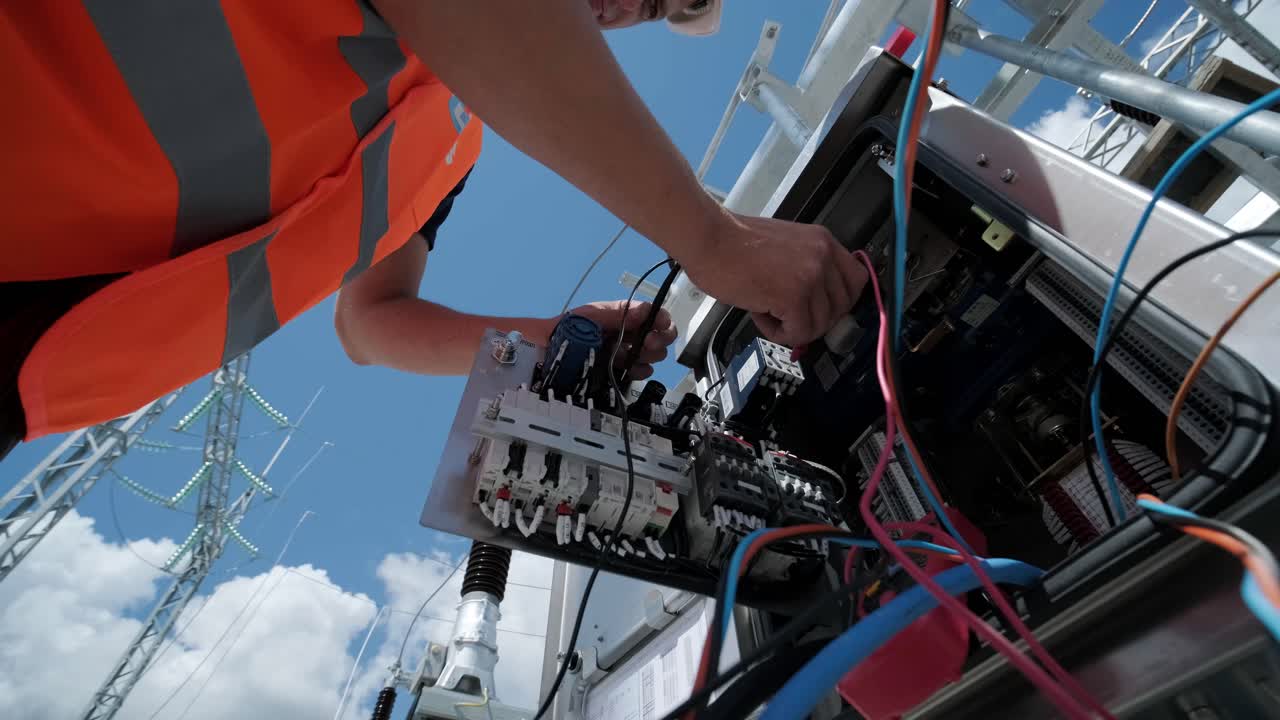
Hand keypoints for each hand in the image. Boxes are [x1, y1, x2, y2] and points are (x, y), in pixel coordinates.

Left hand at [567, 300, 677, 380]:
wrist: (548, 352)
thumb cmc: (565, 329)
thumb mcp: (588, 317)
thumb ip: (616, 314)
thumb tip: (644, 310)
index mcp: (620, 314)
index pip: (650, 312)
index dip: (659, 317)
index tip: (660, 324)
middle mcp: (627, 331)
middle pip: (660, 332)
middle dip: (660, 337)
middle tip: (649, 343)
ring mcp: (626, 350)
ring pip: (654, 352)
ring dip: (650, 354)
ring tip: (635, 357)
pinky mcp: (622, 369)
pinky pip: (642, 370)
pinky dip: (640, 370)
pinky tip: (629, 369)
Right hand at [679, 211, 867, 346]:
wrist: (709, 240)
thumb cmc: (733, 243)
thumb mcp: (785, 246)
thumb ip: (806, 266)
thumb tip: (816, 301)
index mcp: (822, 241)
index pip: (856, 280)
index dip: (837, 302)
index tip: (819, 309)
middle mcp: (823, 256)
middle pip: (842, 308)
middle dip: (814, 319)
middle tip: (788, 313)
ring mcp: (811, 276)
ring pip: (820, 325)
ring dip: (793, 327)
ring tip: (767, 310)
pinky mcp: (794, 297)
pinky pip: (799, 333)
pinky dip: (779, 333)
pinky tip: (760, 314)